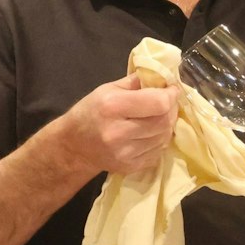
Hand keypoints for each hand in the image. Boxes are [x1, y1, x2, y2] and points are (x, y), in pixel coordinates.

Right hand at [61, 73, 177, 175]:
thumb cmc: (90, 112)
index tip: (171, 90)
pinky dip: (159, 140)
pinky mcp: (130, 166)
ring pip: (163, 137)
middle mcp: (119, 132)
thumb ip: (135, 82)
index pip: (159, 103)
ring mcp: (125, 153)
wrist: (73, 146)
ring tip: (158, 117)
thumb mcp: (106, 89)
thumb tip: (162, 77)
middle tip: (167, 103)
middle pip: (164, 121)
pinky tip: (150, 133)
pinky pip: (157, 152)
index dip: (170, 95)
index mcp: (112, 106)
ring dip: (166, 126)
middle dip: (170, 110)